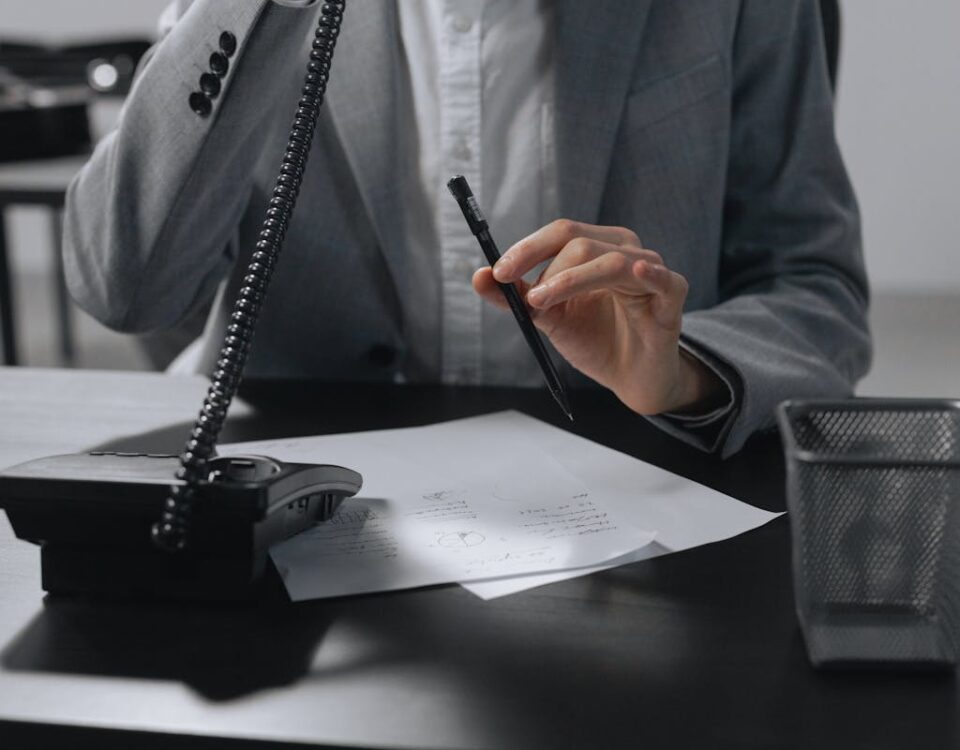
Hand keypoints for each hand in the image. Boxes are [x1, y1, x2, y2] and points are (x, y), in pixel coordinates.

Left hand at [472, 219, 722, 414]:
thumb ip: (516, 297)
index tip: (499, 272)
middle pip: (581, 243)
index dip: (528, 248)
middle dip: (546, 268)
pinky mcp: (672, 298)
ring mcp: (652, 271)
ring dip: (571, 280)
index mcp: (598, 247)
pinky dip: (650, 273)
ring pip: (611, 261)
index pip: (562, 232)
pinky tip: (637, 271)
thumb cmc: (595, 340)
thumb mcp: (549, 318)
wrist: (630, 378)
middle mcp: (626, 250)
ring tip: (546, 302)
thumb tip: (478, 276)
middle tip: (527, 298)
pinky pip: (663, 280)